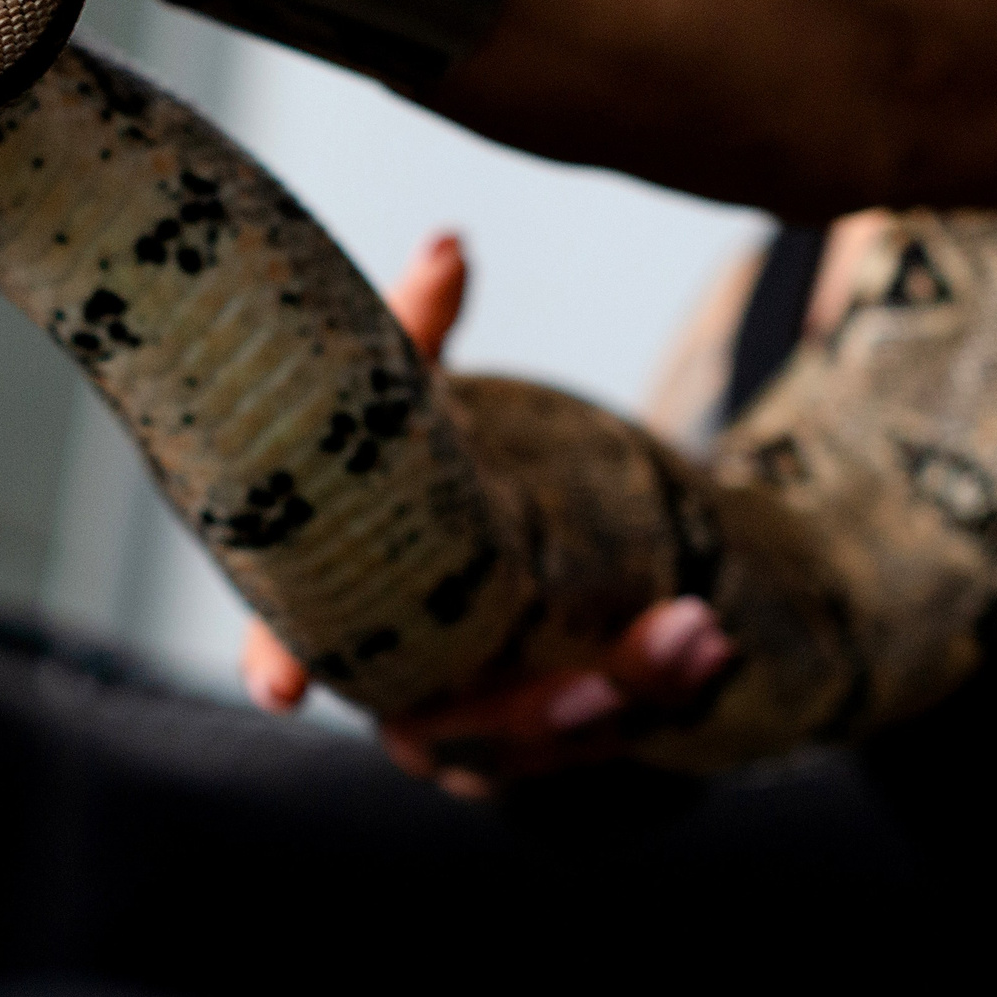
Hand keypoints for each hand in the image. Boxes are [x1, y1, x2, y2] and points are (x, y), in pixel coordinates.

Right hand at [238, 233, 734, 798]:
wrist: (496, 533)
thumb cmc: (420, 462)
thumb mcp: (418, 392)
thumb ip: (420, 334)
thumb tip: (452, 247)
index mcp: (334, 595)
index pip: (289, 635)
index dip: (279, 660)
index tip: (280, 691)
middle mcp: (392, 676)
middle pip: (439, 729)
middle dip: (523, 713)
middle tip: (598, 684)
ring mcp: (467, 720)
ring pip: (533, 748)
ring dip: (620, 701)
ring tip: (701, 634)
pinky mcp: (540, 737)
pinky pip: (597, 741)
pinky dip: (659, 699)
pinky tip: (716, 651)